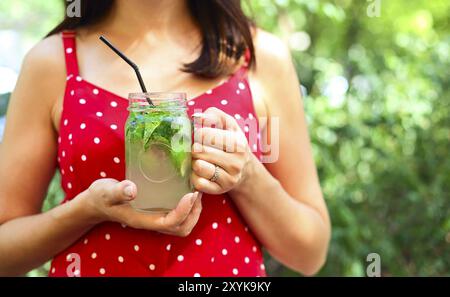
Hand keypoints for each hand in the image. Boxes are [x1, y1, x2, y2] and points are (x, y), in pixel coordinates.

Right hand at [82, 178, 202, 236]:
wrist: (97, 203)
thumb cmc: (101, 197)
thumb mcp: (106, 191)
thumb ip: (118, 191)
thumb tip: (132, 189)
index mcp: (142, 220)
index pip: (170, 223)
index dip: (184, 211)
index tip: (190, 193)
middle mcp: (151, 222)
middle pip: (181, 228)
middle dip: (193, 213)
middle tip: (197, 193)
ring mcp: (155, 219)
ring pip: (182, 225)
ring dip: (193, 212)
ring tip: (196, 192)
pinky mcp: (157, 213)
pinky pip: (178, 217)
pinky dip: (188, 207)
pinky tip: (187, 190)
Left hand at [191, 107, 253, 194]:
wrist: (244, 169)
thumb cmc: (232, 143)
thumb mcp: (228, 125)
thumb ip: (214, 115)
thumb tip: (197, 117)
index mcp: (238, 143)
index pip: (204, 134)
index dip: (198, 133)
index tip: (201, 136)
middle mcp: (236, 162)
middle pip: (199, 150)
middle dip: (195, 148)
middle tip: (199, 149)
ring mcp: (229, 178)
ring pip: (198, 166)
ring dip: (194, 162)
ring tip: (200, 160)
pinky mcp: (220, 190)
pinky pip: (198, 183)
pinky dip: (194, 177)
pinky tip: (200, 173)